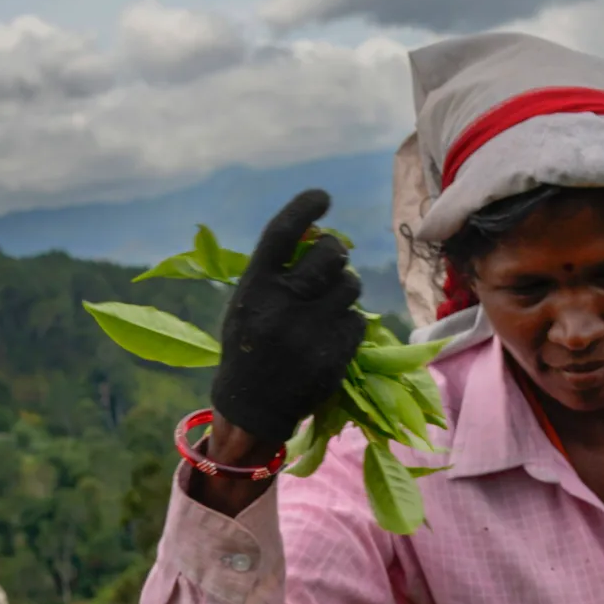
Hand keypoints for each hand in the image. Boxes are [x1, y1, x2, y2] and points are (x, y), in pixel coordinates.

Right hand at [210, 189, 366, 446]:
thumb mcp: (247, 304)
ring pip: (350, 286)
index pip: (282, 232)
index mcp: (254, 287)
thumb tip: (316, 235)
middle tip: (330, 263)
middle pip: (330, 253)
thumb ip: (275, 273)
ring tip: (326, 305)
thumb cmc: (249, 346)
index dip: (304, 207)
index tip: (322, 197)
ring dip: (344, 289)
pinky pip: (356, 320)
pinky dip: (346, 323)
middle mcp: (281, 305)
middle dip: (336, 253)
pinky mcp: (333, 354)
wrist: (252, 406)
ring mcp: (309, 330)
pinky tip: (328, 336)